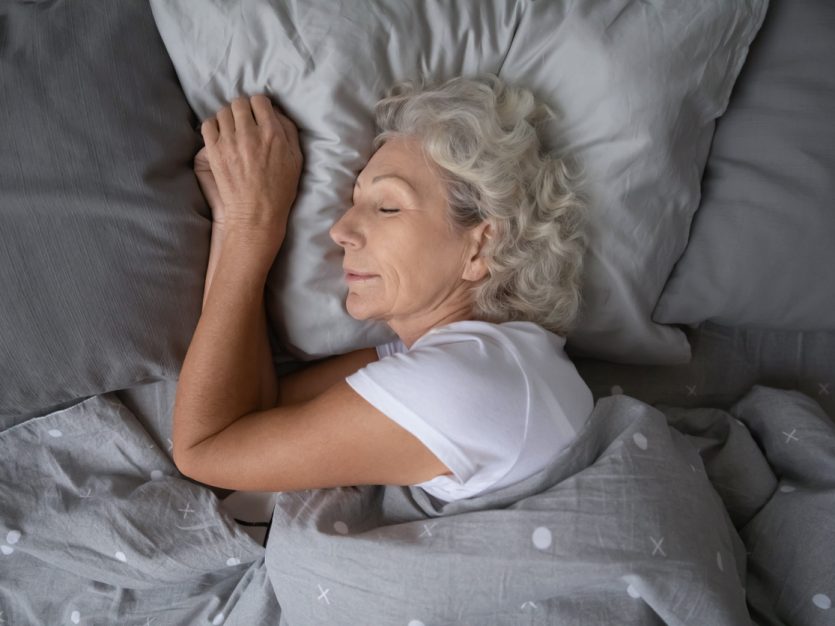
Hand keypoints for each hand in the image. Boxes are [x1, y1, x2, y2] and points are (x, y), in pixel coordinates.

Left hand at [200, 95, 302, 240]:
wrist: (256, 214)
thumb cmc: (280, 189)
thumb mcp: (296, 159)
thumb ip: (288, 130)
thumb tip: (275, 111)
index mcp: (272, 134)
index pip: (259, 100)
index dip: (259, 105)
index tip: (259, 114)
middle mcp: (250, 134)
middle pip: (239, 103)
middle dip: (243, 109)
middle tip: (245, 122)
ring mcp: (229, 142)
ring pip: (223, 112)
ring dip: (228, 118)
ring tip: (232, 130)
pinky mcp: (213, 152)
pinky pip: (208, 125)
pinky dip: (213, 126)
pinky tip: (220, 136)